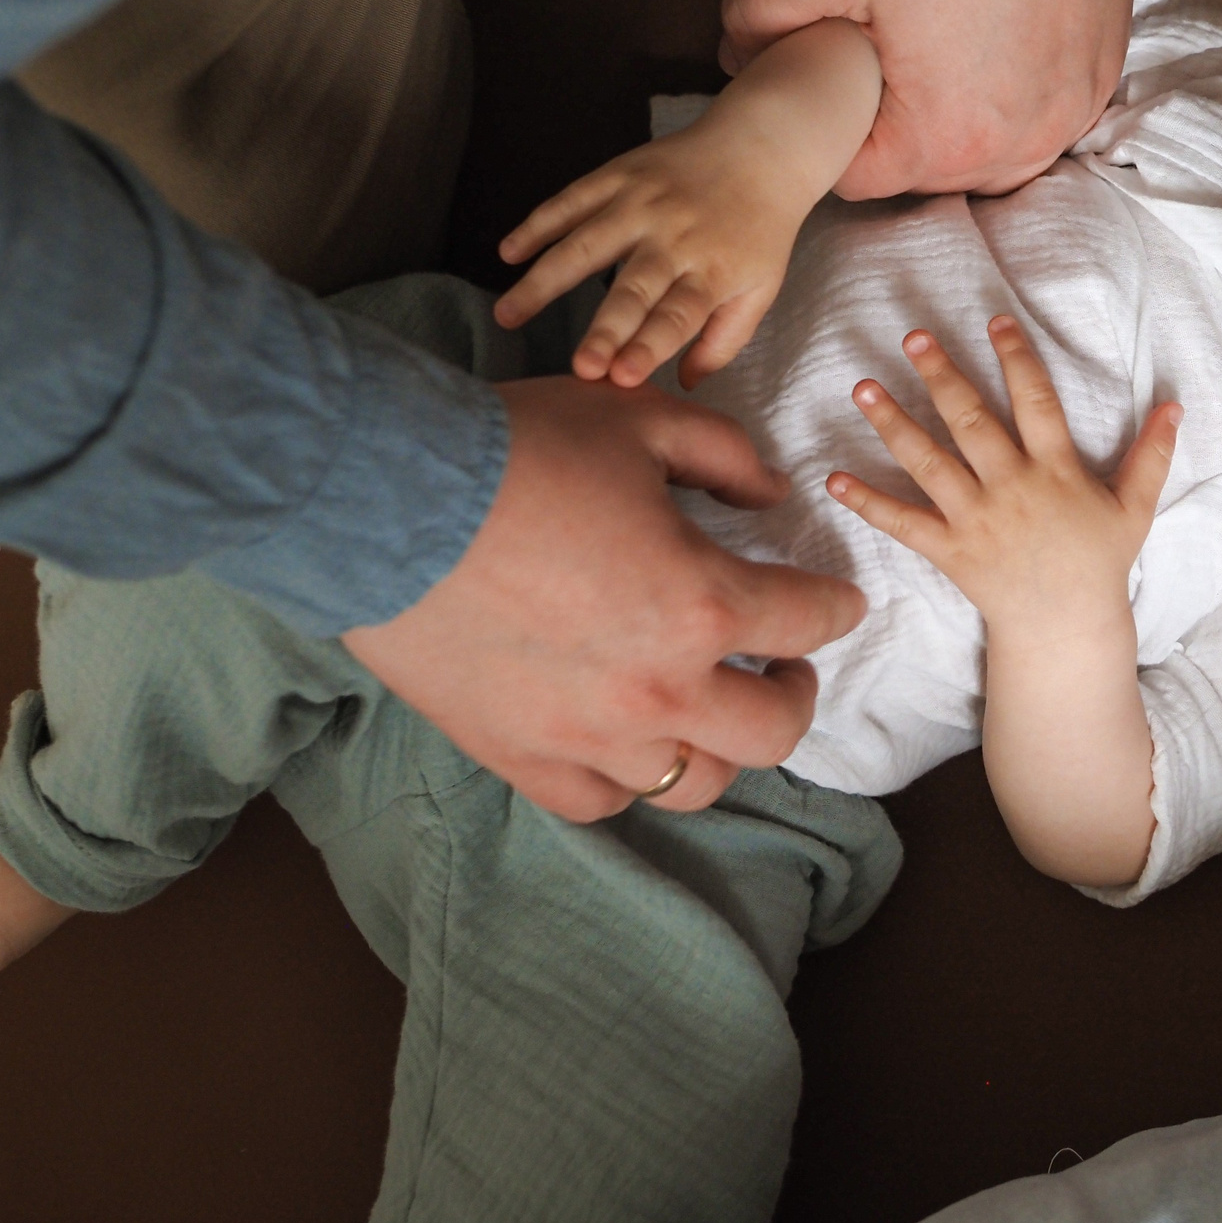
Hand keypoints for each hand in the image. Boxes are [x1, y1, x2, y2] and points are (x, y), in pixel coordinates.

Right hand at [342, 376, 863, 819]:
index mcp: (701, 604)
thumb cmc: (516, 450)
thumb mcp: (641, 420)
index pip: (807, 620)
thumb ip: (725, 457)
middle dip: (796, 694)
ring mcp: (586, 735)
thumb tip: (770, 494)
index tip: (837, 601)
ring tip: (712, 708)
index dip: (835, 605)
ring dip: (718, 743)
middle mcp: (657, 688)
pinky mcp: (518, 755)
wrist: (384, 499)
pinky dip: (629, 779)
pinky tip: (631, 742)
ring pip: (694, 781)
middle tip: (785, 665)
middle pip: (772, 731)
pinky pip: (599, 801)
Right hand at [493, 130, 801, 389]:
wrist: (760, 148)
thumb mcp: (761, 287)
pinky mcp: (619, 174)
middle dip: (606, 331)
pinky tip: (510, 252)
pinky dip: (539, 224)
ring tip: (508, 314)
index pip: (677, 317)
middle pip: (634, 290)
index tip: (621, 378)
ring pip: (586, 245)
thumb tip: (687, 385)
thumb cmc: (759, 230)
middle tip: (579, 367)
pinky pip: (572, 200)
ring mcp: (643, 204)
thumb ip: (725, 338)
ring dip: (544, 282)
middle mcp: (674, 239)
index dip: (650, 348)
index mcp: (712, 271)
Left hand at [721, 0, 1138, 197]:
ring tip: (937, 38)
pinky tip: (992, 31)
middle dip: (889, 117)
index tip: (827, 66)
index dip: (824, 121)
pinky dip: (1008, 88)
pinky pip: (1036, 114)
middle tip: (880, 38)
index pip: (851, 175)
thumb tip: (741, 59)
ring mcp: (1066, 119)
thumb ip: (751, 21)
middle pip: (920, 166)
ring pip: (982, 148)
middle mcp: (1015, 150)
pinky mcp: (1097, 81)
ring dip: (952, 111)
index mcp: (940, 141)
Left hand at [824, 318, 1179, 628]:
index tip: (995, 321)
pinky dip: (867, 503)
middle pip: (971, 423)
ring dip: (893, 424)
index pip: (1036, 402)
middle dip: (942, 376)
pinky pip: (902, 524)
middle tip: (914, 336)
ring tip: (862, 386)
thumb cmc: (1099, 563)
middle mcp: (1011, 489)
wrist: (1065, 627)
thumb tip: (1175, 405)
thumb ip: (1151, 455)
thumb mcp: (1134, 508)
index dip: (1016, 359)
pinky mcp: (949, 550)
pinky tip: (833, 478)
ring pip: (929, 464)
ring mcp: (976, 520)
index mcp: (1055, 471)